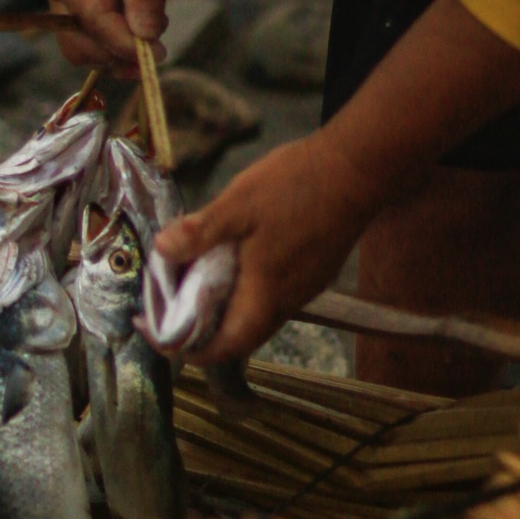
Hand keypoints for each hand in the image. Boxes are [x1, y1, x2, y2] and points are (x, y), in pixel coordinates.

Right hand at [43, 0, 177, 75]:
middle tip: (158, 52)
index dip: (125, 45)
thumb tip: (146, 38)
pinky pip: (92, 35)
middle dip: (116, 55)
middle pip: (79, 46)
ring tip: (152, 32)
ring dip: (117, 51)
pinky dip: (116, 40)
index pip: (95, 24)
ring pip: (84, 47)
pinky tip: (142, 26)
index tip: (158, 55)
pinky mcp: (78, 2)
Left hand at [152, 132, 380, 362]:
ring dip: (228, 311)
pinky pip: (274, 296)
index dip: (193, 350)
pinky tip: (235, 265)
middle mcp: (288, 301)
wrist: (357, 168)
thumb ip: (200, 232)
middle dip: (206, 332)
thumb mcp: (238, 204)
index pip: (227, 347)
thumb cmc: (297, 186)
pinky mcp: (316, 271)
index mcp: (265, 294)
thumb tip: (161, 250)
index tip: (164, 337)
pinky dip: (248, 292)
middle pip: (242, 335)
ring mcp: (305, 287)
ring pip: (259, 315)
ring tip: (197, 287)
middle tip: (174, 311)